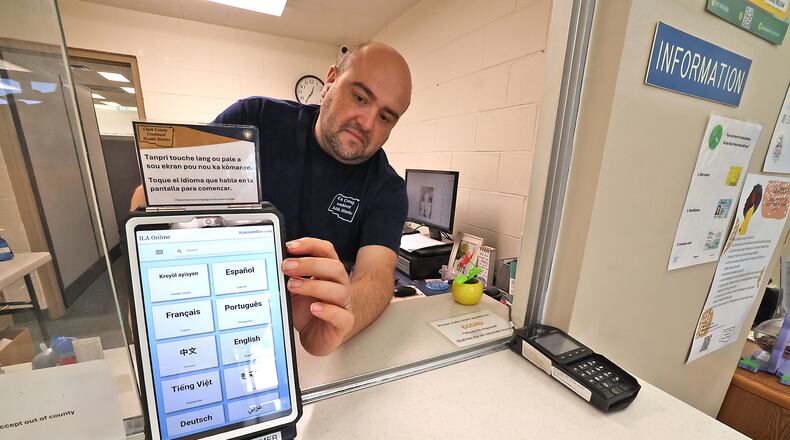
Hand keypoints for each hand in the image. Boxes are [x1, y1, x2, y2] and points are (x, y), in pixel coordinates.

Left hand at [282, 238, 354, 355]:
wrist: (315, 336)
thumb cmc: (305, 310)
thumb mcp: (292, 291)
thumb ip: (286, 277)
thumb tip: (272, 263)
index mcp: (328, 272)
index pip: (326, 251)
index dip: (310, 245)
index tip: (289, 246)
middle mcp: (339, 284)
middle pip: (334, 267)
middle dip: (309, 264)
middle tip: (286, 267)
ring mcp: (344, 304)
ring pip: (339, 290)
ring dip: (314, 286)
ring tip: (292, 286)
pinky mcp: (344, 323)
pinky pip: (342, 316)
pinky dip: (328, 311)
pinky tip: (314, 308)